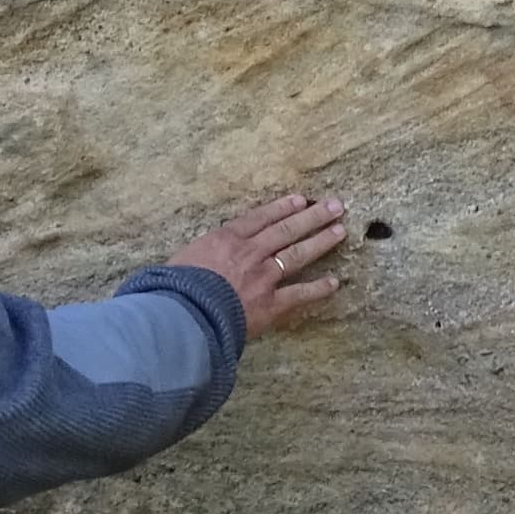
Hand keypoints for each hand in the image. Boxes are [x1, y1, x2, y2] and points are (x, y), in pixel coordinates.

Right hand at [168, 192, 350, 340]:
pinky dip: (318, 289)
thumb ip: (203, 253)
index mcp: (227, 238)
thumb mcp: (184, 258)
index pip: (261, 218)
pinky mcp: (270, 304)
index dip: (282, 208)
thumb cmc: (174, 287)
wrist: (182, 314)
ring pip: (297, 254)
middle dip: (312, 216)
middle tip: (334, 206)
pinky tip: (334, 283)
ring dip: (320, 241)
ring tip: (340, 230)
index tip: (300, 200)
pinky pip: (299, 295)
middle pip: (286, 230)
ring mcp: (263, 277)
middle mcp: (250, 253)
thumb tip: (206, 256)